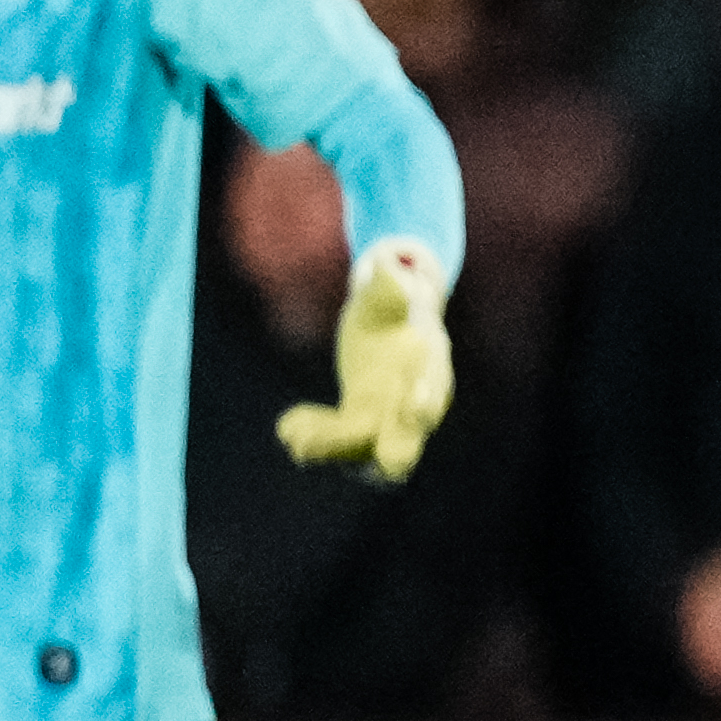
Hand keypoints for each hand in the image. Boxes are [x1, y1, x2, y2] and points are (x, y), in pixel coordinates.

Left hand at [277, 239, 452, 483]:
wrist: (386, 322)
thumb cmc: (392, 304)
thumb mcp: (390, 292)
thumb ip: (390, 281)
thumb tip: (387, 258)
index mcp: (429, 365)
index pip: (432, 387)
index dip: (426, 401)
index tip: (414, 410)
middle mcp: (413, 401)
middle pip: (408, 438)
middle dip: (395, 454)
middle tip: (381, 462)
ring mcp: (388, 419)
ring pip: (362, 446)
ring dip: (330, 446)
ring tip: (294, 437)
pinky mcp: (360, 424)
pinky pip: (336, 441)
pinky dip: (313, 435)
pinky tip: (288, 424)